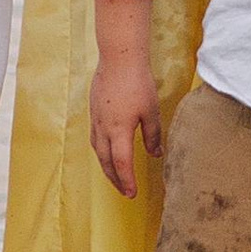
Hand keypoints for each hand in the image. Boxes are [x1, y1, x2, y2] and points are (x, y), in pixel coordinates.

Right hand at [89, 54, 163, 197]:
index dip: (127, 181)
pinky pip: (95, 138)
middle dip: (115, 179)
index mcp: (119, 131)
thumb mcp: (151, 111)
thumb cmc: (138, 83)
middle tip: (125, 191)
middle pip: (106, 162)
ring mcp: (96, 120)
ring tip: (116, 176)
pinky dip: (102, 151)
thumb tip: (156, 154)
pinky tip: (108, 151)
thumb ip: (153, 135)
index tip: (132, 194)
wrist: (118, 58)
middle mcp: (104, 128)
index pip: (122, 164)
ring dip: (107, 167)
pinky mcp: (94, 111)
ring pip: (98, 151)